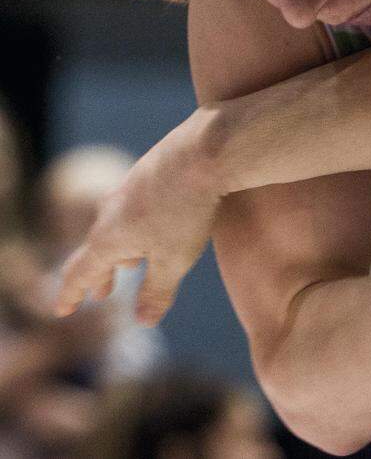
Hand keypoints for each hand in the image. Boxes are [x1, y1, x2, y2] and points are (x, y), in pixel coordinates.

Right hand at [54, 117, 220, 325]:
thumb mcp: (174, 261)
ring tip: (130, 263)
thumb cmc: (187, 210)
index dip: (70, 295)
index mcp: (108, 239)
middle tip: (101, 294)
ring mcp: (127, 189)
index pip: (80, 273)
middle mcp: (109, 212)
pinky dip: (136, 226)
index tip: (62, 309)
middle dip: (99, 275)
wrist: (204, 153)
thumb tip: (142, 321)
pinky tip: (154, 224)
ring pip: (116, 226)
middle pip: (96, 249)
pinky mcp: (148, 173)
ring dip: (119, 250)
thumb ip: (157, 292)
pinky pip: (134, 207)